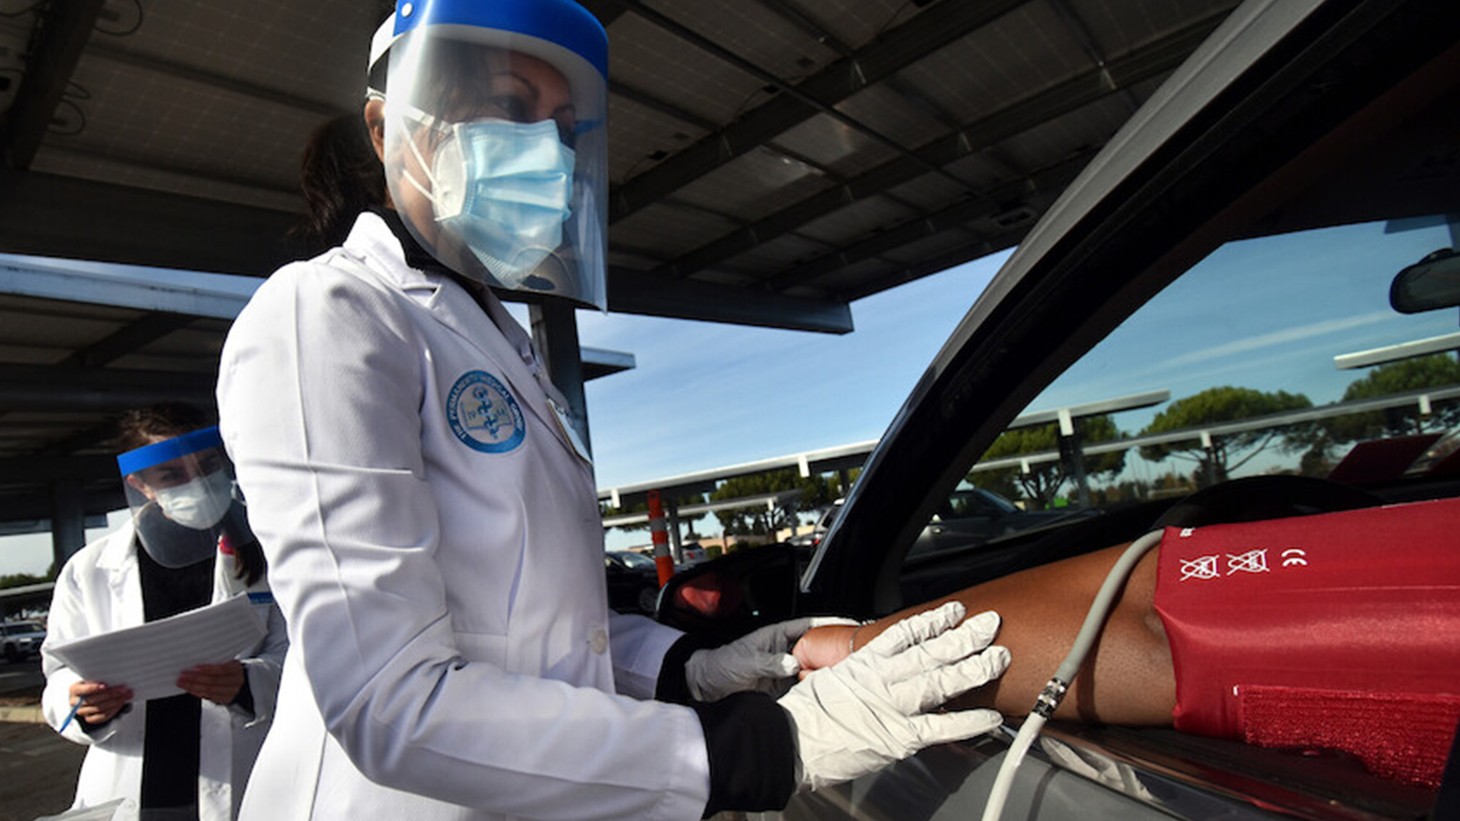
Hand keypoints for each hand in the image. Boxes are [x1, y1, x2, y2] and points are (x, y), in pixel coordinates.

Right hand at [67, 680, 132, 725]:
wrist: (92, 695)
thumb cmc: (94, 684)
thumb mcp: (94, 678)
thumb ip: (100, 678)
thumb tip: (115, 677)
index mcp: (74, 689)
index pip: (81, 690)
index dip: (92, 688)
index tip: (105, 685)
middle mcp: (75, 702)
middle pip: (93, 700)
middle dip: (110, 694)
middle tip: (123, 689)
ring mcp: (81, 712)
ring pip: (98, 708)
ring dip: (115, 702)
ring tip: (126, 695)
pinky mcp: (89, 719)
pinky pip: (102, 716)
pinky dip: (113, 710)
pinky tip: (121, 704)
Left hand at [177, 660, 244, 704]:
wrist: (243, 682)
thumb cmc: (232, 669)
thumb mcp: (229, 661)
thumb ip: (217, 660)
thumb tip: (196, 656)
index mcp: (236, 669)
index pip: (222, 669)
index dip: (209, 669)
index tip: (195, 667)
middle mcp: (235, 682)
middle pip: (214, 681)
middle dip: (196, 678)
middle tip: (182, 675)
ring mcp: (230, 692)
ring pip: (210, 691)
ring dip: (193, 687)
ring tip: (181, 682)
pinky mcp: (224, 700)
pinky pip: (209, 697)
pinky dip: (197, 693)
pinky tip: (189, 689)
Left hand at [685, 617, 857, 700]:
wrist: (706, 689)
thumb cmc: (721, 666)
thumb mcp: (745, 661)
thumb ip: (768, 662)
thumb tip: (792, 664)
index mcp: (776, 636)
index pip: (808, 626)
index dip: (829, 624)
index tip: (849, 625)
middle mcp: (784, 652)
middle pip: (816, 649)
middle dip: (834, 650)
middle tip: (855, 655)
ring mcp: (785, 672)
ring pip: (812, 670)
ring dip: (827, 673)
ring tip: (846, 676)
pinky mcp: (783, 691)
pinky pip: (803, 689)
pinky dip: (815, 692)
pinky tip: (827, 695)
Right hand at [777, 601, 1009, 789]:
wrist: (789, 741)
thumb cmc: (802, 717)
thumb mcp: (825, 682)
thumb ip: (853, 675)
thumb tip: (865, 672)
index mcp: (864, 664)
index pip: (905, 633)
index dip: (933, 620)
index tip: (953, 610)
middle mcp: (882, 680)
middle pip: (931, 651)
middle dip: (964, 636)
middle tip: (989, 623)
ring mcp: (893, 706)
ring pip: (941, 681)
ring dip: (973, 668)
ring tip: (998, 656)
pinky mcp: (900, 736)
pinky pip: (941, 727)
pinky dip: (967, 722)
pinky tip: (989, 716)